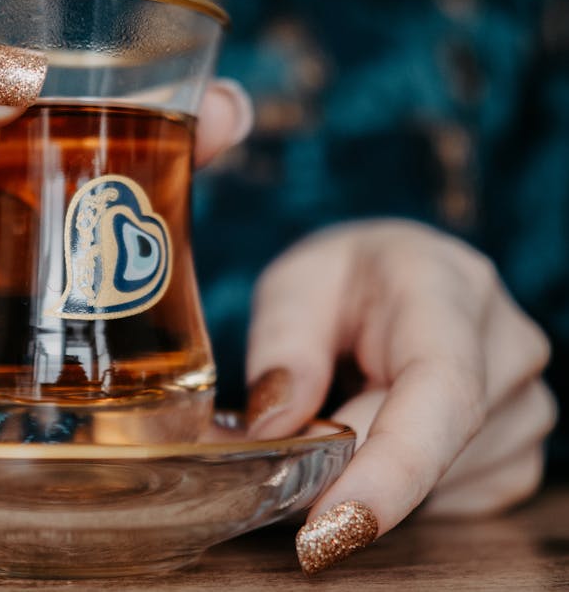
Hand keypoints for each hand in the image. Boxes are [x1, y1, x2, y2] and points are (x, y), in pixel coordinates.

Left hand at [244, 219, 556, 573]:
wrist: (393, 278)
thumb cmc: (340, 281)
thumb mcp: (291, 288)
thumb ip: (281, 347)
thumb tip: (276, 429)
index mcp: (445, 286)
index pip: (440, 388)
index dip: (392, 467)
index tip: (332, 524)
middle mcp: (507, 344)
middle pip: (433, 446)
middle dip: (348, 465)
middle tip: (292, 445)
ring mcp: (526, 402)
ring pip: (439, 484)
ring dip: (372, 472)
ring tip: (346, 406)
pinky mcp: (519, 451)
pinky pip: (454, 503)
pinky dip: (401, 490)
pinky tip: (381, 435)